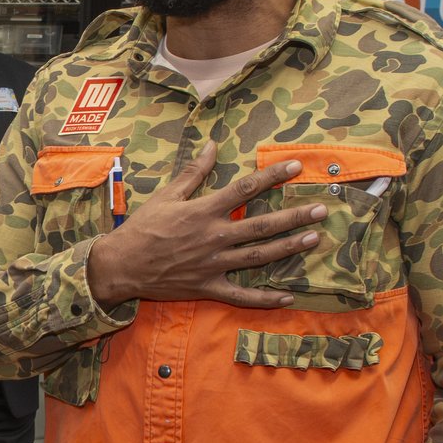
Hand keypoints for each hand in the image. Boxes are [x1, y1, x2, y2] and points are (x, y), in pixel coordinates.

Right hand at [84, 146, 327, 309]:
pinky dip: (264, 298)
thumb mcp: (166, 195)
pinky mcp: (208, 287)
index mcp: (203, 211)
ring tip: (313, 239)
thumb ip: (194, 171)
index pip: (244, 189)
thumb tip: (213, 144)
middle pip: (261, 225)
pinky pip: (241, 295)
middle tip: (321, 209)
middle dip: (293, 216)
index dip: (272, 176)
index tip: (295, 166)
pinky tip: (288, 297)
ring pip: (258, 256)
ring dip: (288, 248)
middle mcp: (213, 237)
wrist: (120, 266)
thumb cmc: (142, 228)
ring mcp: (213, 264)